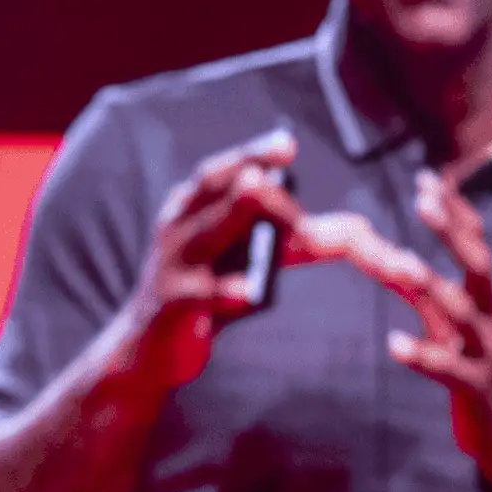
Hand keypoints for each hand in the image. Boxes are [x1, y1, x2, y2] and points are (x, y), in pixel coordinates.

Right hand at [128, 129, 305, 388]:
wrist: (147, 348)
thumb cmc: (200, 294)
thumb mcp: (236, 260)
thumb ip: (280, 241)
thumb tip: (343, 232)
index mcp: (189, 209)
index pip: (220, 173)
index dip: (251, 154)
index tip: (286, 144)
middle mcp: (177, 229)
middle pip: (211, 192)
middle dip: (244, 173)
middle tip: (277, 162)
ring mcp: (172, 266)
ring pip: (205, 234)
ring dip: (232, 211)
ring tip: (258, 192)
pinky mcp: (174, 307)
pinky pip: (202, 297)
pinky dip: (227, 292)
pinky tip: (252, 291)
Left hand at [371, 163, 491, 481]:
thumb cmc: (471, 369)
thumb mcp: (451, 325)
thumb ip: (427, 291)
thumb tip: (394, 253)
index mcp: (487, 298)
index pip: (476, 242)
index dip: (455, 210)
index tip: (427, 178)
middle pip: (479, 265)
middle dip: (452, 231)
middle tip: (423, 201)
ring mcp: (487, 350)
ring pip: (463, 313)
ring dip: (433, 286)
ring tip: (404, 266)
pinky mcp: (474, 385)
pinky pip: (448, 368)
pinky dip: (421, 355)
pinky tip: (392, 345)